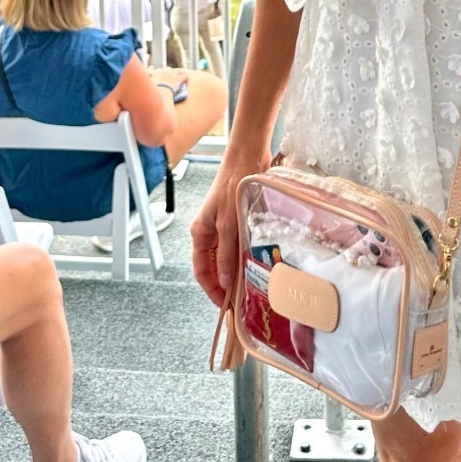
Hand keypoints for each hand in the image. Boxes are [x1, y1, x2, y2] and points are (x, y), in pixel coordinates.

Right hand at [191, 151, 266, 306]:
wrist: (247, 155)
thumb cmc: (234, 184)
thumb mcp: (229, 224)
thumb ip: (226, 254)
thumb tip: (224, 282)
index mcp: (201, 233)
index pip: (201, 272)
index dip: (212, 291)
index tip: (227, 306)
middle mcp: (210, 232)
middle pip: (214, 267)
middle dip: (226, 285)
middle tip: (244, 301)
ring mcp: (224, 226)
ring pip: (228, 257)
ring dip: (238, 272)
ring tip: (254, 286)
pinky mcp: (238, 220)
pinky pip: (240, 246)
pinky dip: (247, 257)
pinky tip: (260, 264)